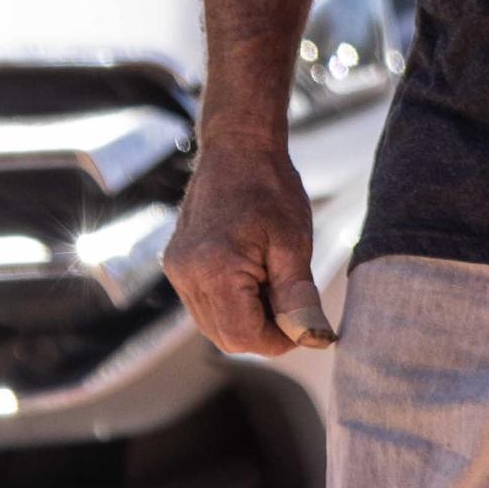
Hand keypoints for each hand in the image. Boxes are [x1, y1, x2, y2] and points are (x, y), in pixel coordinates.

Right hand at [165, 142, 330, 356]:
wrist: (237, 146)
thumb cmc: (270, 188)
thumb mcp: (293, 244)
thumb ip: (297, 298)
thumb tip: (312, 339)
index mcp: (215, 269)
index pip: (244, 337)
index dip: (278, 341)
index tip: (304, 324)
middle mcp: (187, 274)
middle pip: (226, 337)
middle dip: (263, 332)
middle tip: (291, 303)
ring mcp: (177, 270)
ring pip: (213, 326)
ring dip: (246, 320)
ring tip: (271, 283)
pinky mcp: (176, 265)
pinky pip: (203, 305)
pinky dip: (230, 305)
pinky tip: (252, 277)